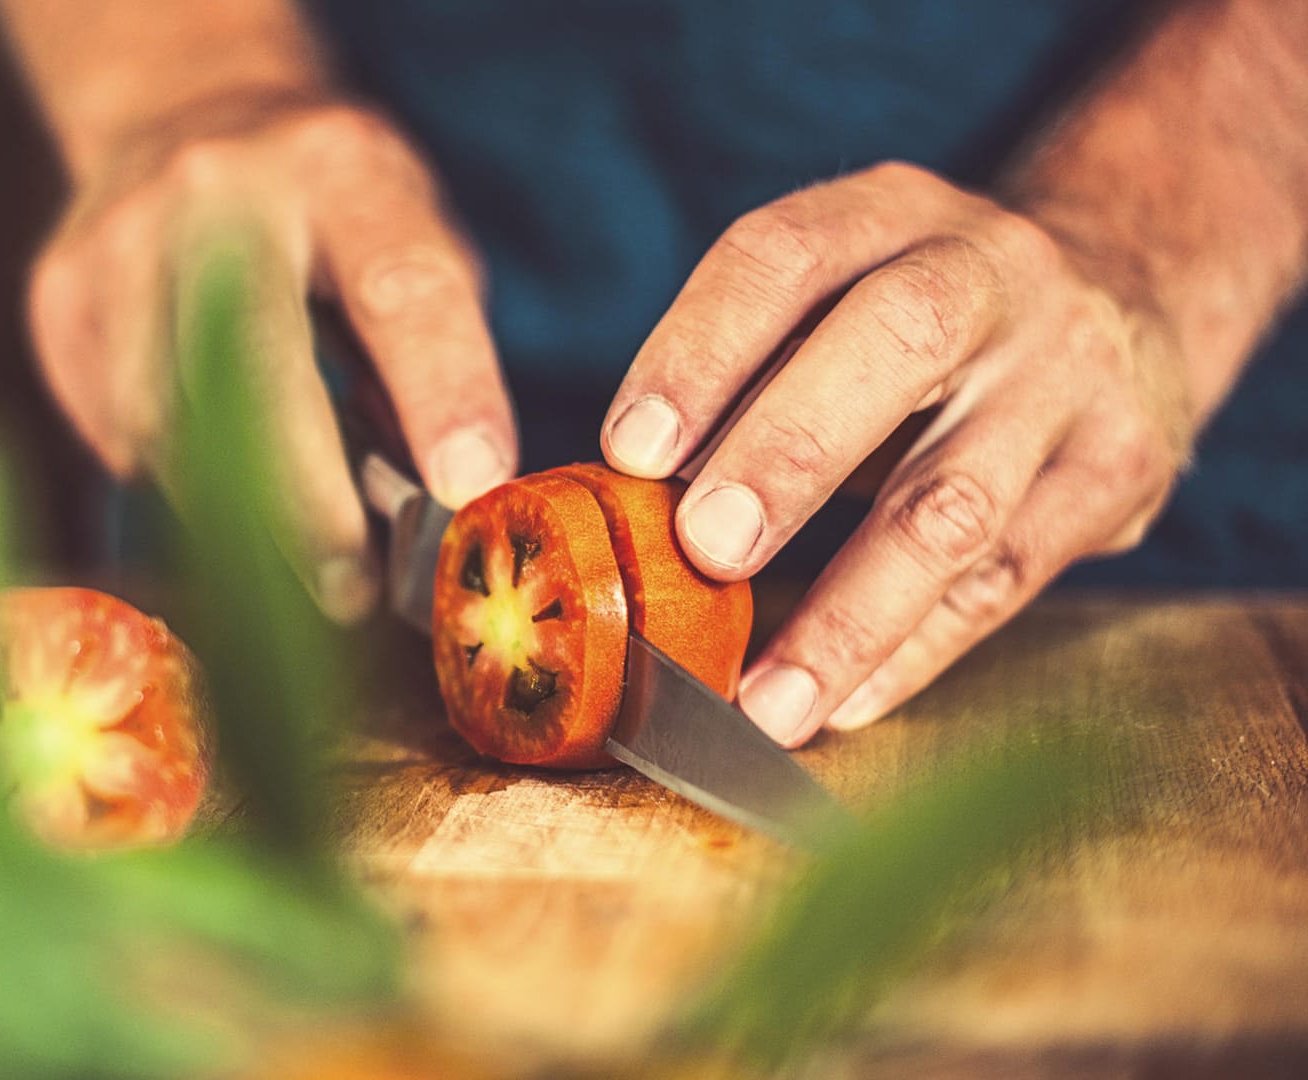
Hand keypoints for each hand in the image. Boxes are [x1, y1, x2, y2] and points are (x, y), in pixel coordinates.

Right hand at [28, 91, 515, 620]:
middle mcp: (220, 192)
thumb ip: (427, 348)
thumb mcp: (407, 232)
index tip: (469, 485)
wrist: (184, 110)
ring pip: (168, 422)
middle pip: (256, 369)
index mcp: (340, 168)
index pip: (401, 288)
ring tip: (288, 561)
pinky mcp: (61, 293)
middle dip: (307, 501)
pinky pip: (115, 429)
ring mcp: (122, 239)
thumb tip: (435, 496)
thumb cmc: (327, 203)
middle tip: (348, 589)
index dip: (441, 392)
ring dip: (233, 512)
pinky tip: (210, 472)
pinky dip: (172, 476)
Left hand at [600, 161, 1195, 744]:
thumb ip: (749, 372)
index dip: (701, 351)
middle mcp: (992, 271)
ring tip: (768, 700)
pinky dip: (915, 653)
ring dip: (851, 611)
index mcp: (891, 213)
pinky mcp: (1119, 470)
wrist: (1128, 290)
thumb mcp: (843, 293)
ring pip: (957, 499)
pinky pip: (1006, 578)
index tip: (630, 452)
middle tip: (705, 549)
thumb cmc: (920, 321)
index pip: (785, 257)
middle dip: (789, 453)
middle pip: (895, 344)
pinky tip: (842, 704)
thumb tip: (624, 506)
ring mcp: (1068, 372)